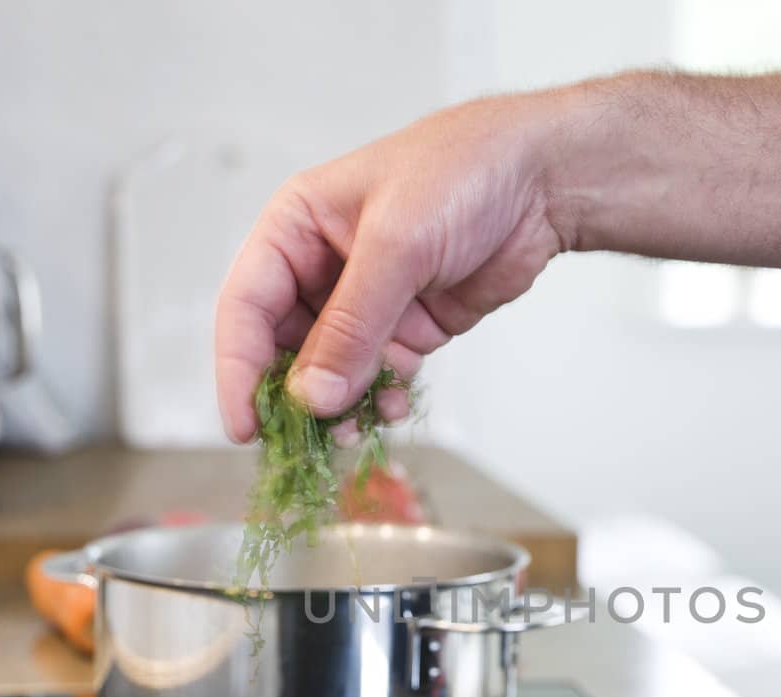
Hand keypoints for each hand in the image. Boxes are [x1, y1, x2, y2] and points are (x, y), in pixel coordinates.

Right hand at [214, 93, 575, 442]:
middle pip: (284, 348)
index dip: (238, 370)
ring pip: (333, 371)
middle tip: (307, 439)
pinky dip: (381, 398)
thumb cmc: (461, 174)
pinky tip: (394, 404)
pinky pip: (378, 375)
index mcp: (296, 229)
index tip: (245, 425)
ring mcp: (368, 301)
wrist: (542, 179)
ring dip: (340, 405)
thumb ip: (350, 327)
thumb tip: (313, 395)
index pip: (246, 307)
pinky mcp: (408, 325)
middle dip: (296, 397)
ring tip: (354, 429)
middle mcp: (322, 267)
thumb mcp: (394, 246)